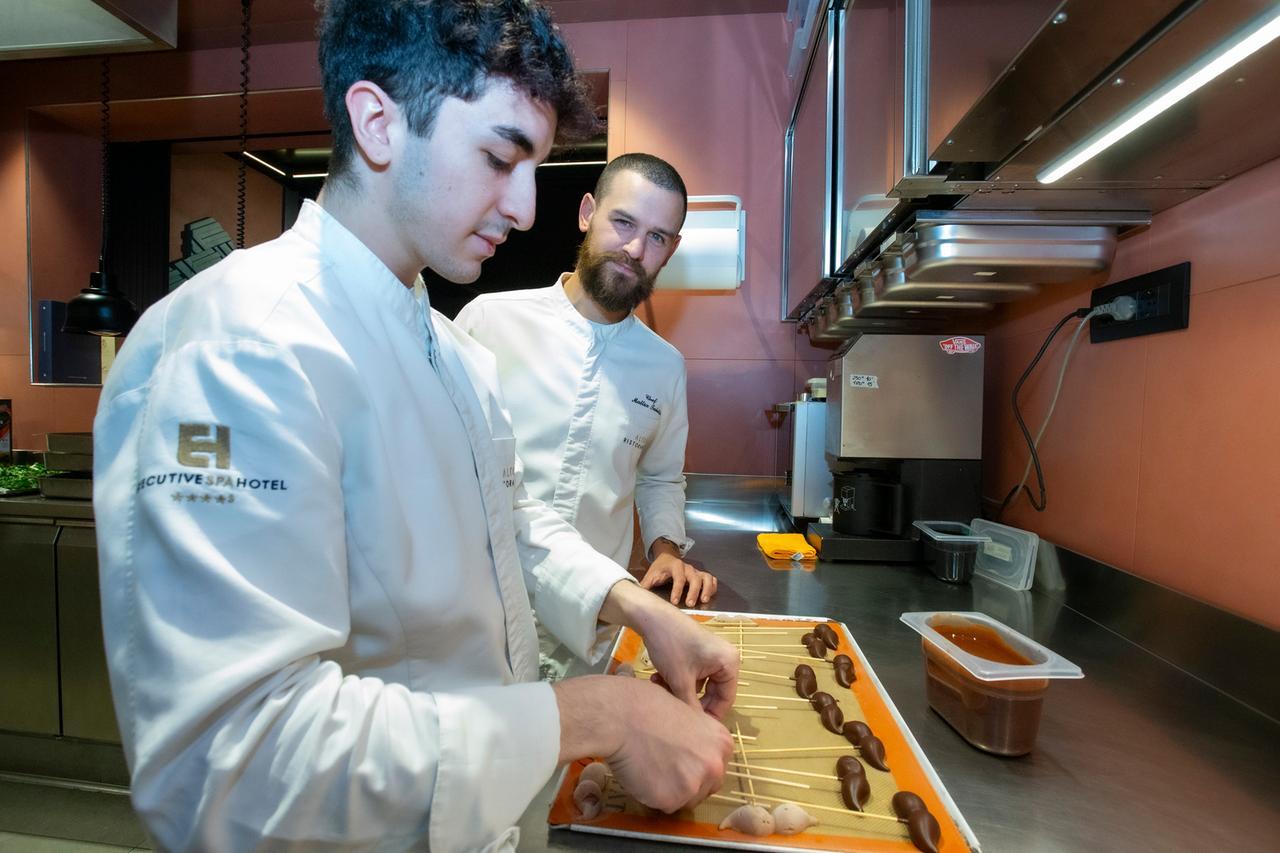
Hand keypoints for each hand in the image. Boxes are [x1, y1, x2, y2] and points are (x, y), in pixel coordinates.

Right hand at [554, 675, 732, 812]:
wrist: (623, 717)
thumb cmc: (647, 707)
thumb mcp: (687, 713)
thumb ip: (698, 738)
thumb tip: (693, 751)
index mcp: (721, 743)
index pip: (717, 767)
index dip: (698, 766)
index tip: (683, 762)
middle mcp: (714, 766)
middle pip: (707, 788)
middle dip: (688, 783)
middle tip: (665, 769)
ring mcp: (694, 785)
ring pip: (685, 800)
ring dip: (670, 791)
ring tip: (650, 767)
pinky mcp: (671, 800)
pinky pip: (663, 806)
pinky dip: (651, 795)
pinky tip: (641, 774)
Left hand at [599, 581, 738, 719]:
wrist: (650, 617)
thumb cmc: (670, 647)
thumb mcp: (680, 681)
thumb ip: (692, 709)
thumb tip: (697, 732)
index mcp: (729, 663)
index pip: (726, 699)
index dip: (710, 716)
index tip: (692, 729)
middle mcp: (725, 658)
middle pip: (712, 693)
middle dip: (690, 701)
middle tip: (672, 709)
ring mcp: (711, 654)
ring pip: (699, 685)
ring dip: (680, 691)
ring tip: (660, 689)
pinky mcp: (698, 652)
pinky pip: (693, 675)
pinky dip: (677, 680)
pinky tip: (658, 680)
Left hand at [640, 552, 717, 606]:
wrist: (667, 558)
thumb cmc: (659, 569)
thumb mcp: (651, 575)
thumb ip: (645, 585)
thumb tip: (637, 596)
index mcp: (675, 566)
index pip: (678, 577)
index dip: (677, 590)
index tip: (674, 602)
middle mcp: (687, 568)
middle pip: (694, 578)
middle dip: (693, 591)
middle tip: (690, 604)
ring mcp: (696, 571)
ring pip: (706, 577)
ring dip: (706, 589)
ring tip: (704, 601)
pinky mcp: (701, 575)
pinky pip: (711, 579)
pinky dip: (713, 587)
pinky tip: (709, 596)